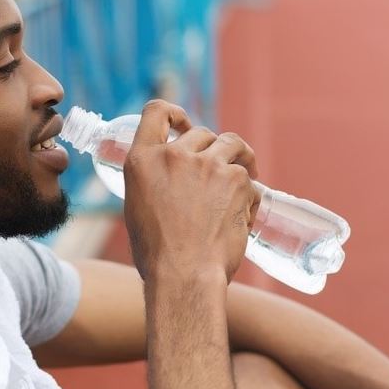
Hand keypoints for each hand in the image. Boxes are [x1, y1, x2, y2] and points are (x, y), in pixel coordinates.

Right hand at [122, 100, 260, 283]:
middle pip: (201, 133)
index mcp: (142, 161)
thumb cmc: (158, 255)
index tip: (183, 123)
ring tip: (246, 172)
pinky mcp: (237, 180)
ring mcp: (208, 165)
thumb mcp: (139, 209)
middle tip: (217, 171)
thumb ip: (153, 183)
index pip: (156, 112)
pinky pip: (248, 179)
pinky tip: (242, 215)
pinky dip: (249, 195)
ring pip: (232, 144)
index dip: (174, 113)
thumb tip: (172, 181)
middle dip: (211, 149)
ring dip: (239, 156)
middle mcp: (175, 155)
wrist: (184, 276)